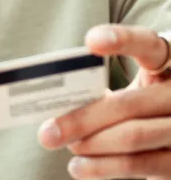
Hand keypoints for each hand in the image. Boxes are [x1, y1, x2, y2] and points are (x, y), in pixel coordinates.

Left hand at [37, 25, 170, 179]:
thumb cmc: (143, 97)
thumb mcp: (134, 82)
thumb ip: (104, 82)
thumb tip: (58, 100)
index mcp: (166, 61)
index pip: (147, 44)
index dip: (122, 40)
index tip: (90, 41)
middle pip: (128, 104)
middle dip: (83, 118)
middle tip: (48, 129)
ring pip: (132, 136)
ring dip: (90, 144)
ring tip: (60, 144)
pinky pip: (140, 164)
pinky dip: (105, 166)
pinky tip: (79, 167)